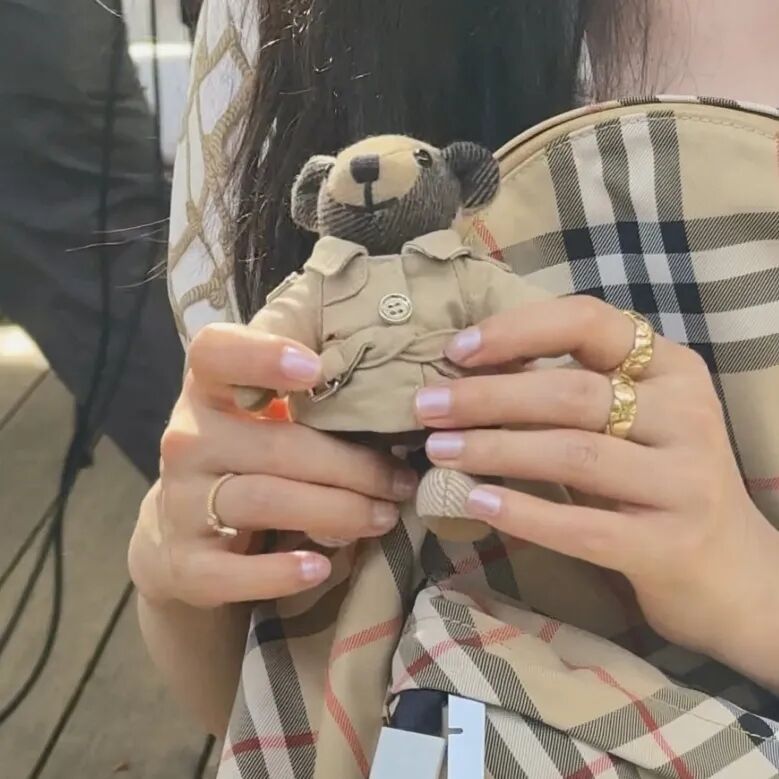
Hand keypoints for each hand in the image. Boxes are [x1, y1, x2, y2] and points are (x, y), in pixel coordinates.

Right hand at [129, 323, 416, 608]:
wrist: (182, 534)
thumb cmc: (245, 457)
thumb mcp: (261, 416)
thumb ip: (307, 397)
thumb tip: (401, 392)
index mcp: (207, 390)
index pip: (215, 353)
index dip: (261, 356)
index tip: (315, 369)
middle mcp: (187, 439)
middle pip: (278, 446)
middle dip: (353, 466)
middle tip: (402, 481)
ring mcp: (181, 501)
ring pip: (268, 501)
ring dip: (338, 511)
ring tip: (383, 518)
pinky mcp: (186, 563)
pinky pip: (234, 572)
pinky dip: (282, 571)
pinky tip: (319, 568)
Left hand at [415, 297, 778, 666]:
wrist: (732, 572)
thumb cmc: (660, 481)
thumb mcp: (630, 421)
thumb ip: (570, 391)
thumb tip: (469, 371)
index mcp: (672, 368)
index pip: (589, 323)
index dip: (517, 331)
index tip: (457, 351)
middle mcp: (687, 415)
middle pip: (571, 393)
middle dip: (487, 397)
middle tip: (426, 408)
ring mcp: (685, 481)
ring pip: (574, 454)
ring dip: (494, 450)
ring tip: (437, 451)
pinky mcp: (670, 544)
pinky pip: (583, 527)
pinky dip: (523, 513)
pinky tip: (476, 503)